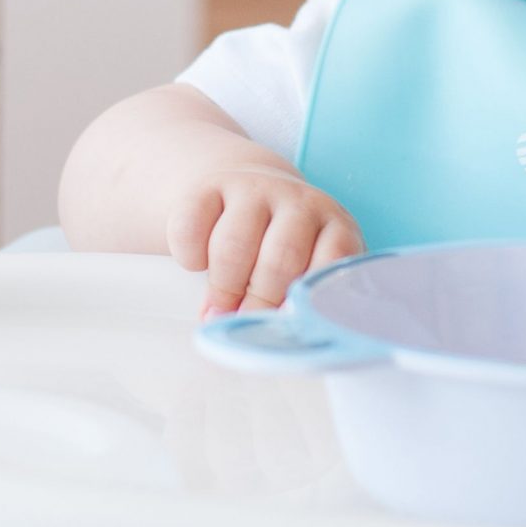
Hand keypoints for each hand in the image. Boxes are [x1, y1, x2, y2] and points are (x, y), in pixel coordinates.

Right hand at [169, 165, 362, 316]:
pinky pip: (192, 228)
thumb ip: (294, 302)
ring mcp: (256, 188)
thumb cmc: (278, 252)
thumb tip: (264, 341)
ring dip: (223, 286)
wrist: (243, 193)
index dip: (308, 300)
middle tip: (243, 322)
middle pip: (281, 259)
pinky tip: (199, 263)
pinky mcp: (211, 184)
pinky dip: (190, 258)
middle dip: (258, 302)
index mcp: (335, 227)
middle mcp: (300, 202)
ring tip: (218, 306)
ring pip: (233, 246)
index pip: (335, 259)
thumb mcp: (301, 272)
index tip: (285, 328)